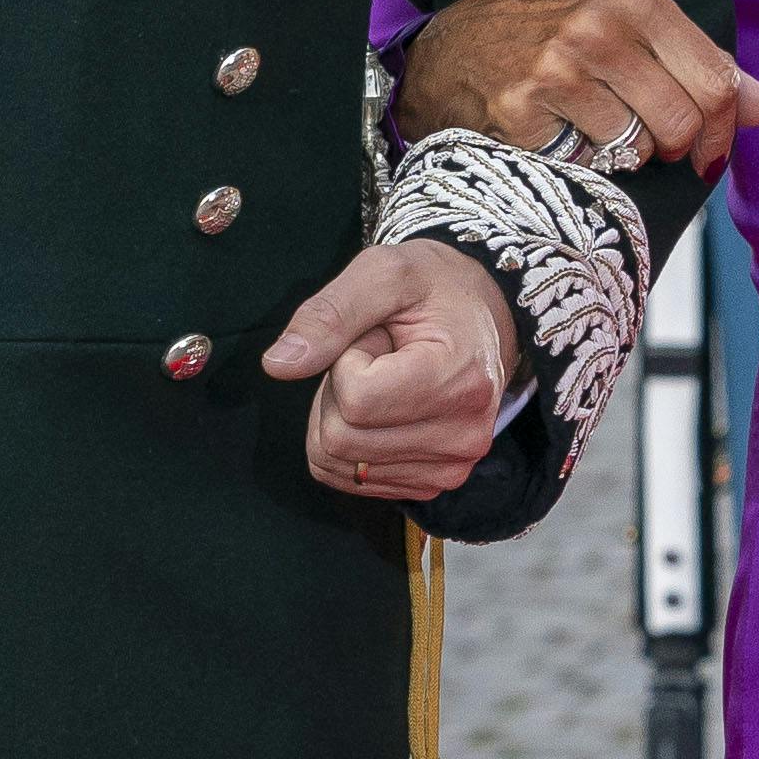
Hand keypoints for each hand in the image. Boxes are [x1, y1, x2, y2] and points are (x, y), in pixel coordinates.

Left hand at [265, 235, 518, 502]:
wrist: (481, 316)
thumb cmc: (432, 288)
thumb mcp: (382, 273)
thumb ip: (328, 315)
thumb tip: (277, 365)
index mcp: (460, 382)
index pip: (354, 401)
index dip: (346, 361)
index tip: (378, 336)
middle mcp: (463, 437)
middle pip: (339, 439)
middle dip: (339, 391)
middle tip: (378, 357)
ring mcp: (449, 469)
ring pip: (337, 462)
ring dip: (343, 416)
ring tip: (384, 378)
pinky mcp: (430, 484)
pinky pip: (347, 477)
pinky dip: (349, 441)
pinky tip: (385, 406)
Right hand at [389, 0, 758, 175]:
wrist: (454, 49)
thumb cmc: (555, 38)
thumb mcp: (632, 30)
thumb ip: (704, 66)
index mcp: (635, 1)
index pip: (716, 82)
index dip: (723, 131)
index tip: (709, 151)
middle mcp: (597, 29)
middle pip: (682, 123)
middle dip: (673, 149)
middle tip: (647, 141)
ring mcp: (555, 72)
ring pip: (635, 149)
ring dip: (623, 155)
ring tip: (592, 128)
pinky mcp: (520, 115)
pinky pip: (584, 164)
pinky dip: (578, 161)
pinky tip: (556, 134)